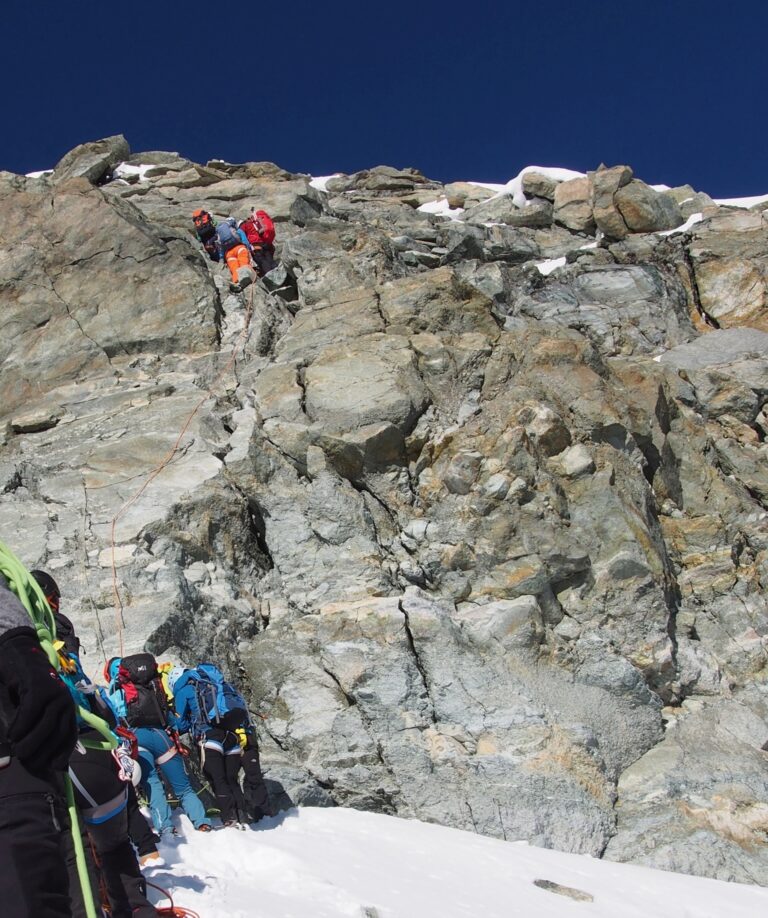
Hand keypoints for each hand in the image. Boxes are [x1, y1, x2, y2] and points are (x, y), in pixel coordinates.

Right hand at [0, 627, 76, 773]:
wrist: (19, 658)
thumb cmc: (25, 690)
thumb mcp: (36, 712)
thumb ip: (40, 730)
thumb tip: (42, 761)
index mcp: (68, 708)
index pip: (69, 736)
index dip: (62, 754)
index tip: (52, 769)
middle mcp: (66, 700)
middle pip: (58, 733)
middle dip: (42, 751)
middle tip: (25, 761)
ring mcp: (55, 692)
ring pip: (45, 725)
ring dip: (29, 741)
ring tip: (16, 749)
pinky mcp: (40, 686)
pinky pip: (31, 713)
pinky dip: (20, 726)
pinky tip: (12, 733)